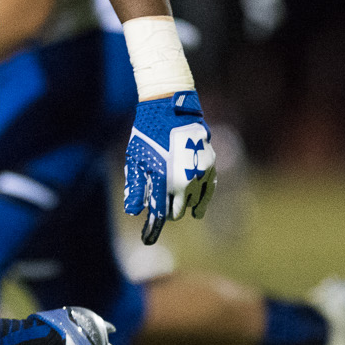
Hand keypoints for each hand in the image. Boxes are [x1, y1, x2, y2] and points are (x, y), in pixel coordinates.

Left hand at [123, 91, 215, 245]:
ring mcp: (201, 172)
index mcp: (166, 181)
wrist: (171, 109)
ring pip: (196, 201)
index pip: (163, 213)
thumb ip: (136, 187)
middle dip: (171, 210)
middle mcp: (186, 181)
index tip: (149, 235)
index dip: (155, 225)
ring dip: (187, 204)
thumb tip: (134, 211)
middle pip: (180, 210)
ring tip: (183, 207)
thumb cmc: (149, 134)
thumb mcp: (137, 160)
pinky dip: (203, 197)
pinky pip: (209, 188)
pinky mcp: (210, 164)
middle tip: (164, 209)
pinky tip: (198, 204)